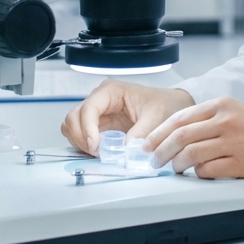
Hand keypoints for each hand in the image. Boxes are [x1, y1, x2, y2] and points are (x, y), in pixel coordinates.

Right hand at [61, 80, 193, 155]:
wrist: (171, 107)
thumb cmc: (163, 105)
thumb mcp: (156, 117)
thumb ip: (141, 132)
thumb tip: (126, 150)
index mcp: (111, 91)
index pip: (88, 108)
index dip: (87, 128)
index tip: (95, 146)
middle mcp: (99, 99)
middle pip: (73, 117)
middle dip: (81, 137)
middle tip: (97, 153)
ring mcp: (97, 112)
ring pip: (72, 126)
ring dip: (80, 142)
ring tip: (99, 153)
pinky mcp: (98, 125)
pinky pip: (80, 135)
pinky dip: (84, 145)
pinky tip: (99, 152)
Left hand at [144, 97, 243, 178]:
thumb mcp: (236, 112)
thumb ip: (208, 120)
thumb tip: (176, 135)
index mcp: (221, 105)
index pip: (179, 118)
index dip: (158, 133)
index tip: (147, 144)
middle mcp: (226, 120)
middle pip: (180, 136)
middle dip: (160, 151)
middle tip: (152, 161)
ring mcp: (233, 142)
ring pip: (190, 154)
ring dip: (176, 165)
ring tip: (173, 170)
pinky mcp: (241, 163)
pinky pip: (208, 170)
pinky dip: (197, 174)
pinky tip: (197, 175)